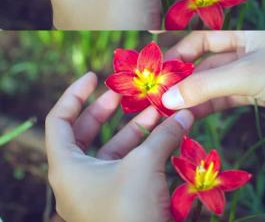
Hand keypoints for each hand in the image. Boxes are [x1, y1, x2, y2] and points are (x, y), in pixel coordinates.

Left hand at [46, 72, 194, 221]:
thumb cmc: (129, 210)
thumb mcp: (144, 165)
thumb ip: (163, 135)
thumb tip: (185, 113)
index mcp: (67, 167)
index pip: (59, 121)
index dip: (75, 94)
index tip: (95, 76)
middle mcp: (78, 178)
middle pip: (87, 134)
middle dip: (109, 110)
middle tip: (128, 92)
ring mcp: (99, 191)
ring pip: (114, 151)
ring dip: (136, 129)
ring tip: (160, 111)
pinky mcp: (120, 201)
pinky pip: (129, 168)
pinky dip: (147, 151)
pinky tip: (169, 137)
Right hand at [159, 31, 264, 130]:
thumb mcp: (250, 75)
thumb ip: (207, 85)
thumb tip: (167, 97)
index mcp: (248, 33)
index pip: (204, 38)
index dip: (178, 53)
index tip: (154, 73)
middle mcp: (250, 50)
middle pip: (207, 64)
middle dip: (182, 81)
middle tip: (153, 101)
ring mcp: (257, 73)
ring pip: (217, 84)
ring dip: (193, 98)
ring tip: (165, 114)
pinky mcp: (264, 94)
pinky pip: (230, 98)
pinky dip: (211, 107)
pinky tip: (192, 117)